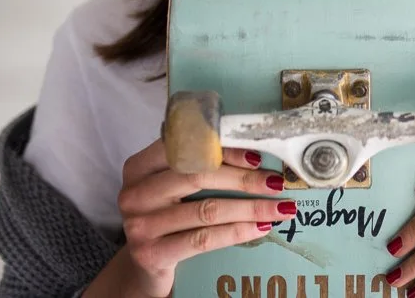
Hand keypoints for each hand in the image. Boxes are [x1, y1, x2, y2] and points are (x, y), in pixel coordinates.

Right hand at [112, 140, 297, 296]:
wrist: (145, 266)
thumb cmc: (168, 216)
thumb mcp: (174, 187)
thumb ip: (200, 166)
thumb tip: (255, 154)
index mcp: (140, 166)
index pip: (186, 149)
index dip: (224, 150)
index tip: (257, 156)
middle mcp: (134, 193)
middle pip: (198, 177)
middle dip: (244, 179)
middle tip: (276, 183)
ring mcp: (140, 225)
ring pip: (207, 210)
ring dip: (250, 207)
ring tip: (279, 208)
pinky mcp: (151, 254)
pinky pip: (204, 239)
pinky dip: (238, 231)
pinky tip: (261, 227)